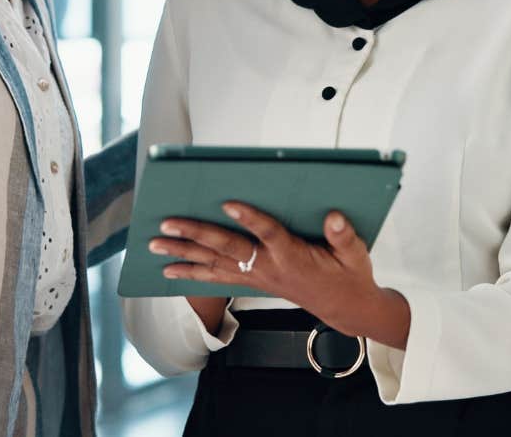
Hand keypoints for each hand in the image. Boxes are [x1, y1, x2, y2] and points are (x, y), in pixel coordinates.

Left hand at [149, 203, 409, 348]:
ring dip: (183, 255)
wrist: (345, 309)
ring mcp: (257, 277)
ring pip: (215, 264)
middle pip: (228, 249)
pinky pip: (216, 277)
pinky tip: (169, 271)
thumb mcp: (355, 254)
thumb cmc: (348, 275)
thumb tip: (333, 216)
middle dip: (196, 235)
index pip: (269, 233)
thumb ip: (343, 235)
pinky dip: (191, 273)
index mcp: (294, 256)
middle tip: (168, 224)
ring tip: (155, 246)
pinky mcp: (252, 281)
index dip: (249, 218)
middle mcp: (269, 267)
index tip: (229, 202)